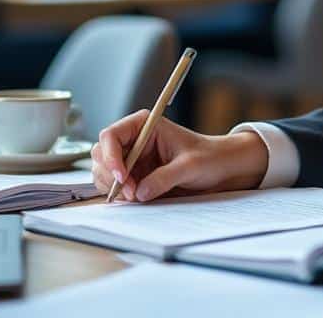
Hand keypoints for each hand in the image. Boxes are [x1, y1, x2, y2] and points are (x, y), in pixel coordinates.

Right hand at [90, 110, 267, 201]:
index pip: (111, 135)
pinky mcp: (135, 176)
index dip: (110, 156)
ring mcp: (132, 159)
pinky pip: (115, 186)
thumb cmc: (209, 157)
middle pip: (101, 155)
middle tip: (132, 192)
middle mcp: (134, 140)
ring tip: (138, 196)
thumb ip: (164, 177)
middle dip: (111, 175)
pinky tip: (137, 197)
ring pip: (103, 172)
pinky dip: (119, 194)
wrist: (221, 168)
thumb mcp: (190, 166)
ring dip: (114, 187)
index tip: (123, 176)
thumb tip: (140, 192)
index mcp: (144, 125)